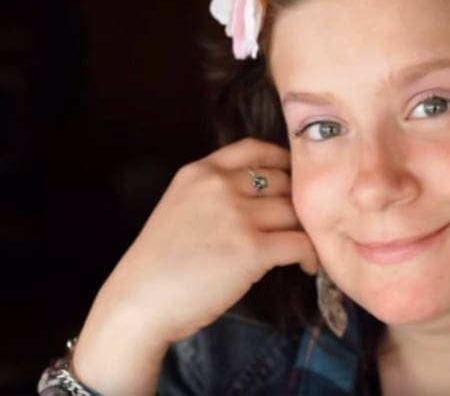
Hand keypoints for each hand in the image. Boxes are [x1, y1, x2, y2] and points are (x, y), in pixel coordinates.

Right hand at [72, 138, 317, 392]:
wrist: (139, 301)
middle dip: (297, 202)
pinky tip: (306, 266)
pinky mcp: (252, 249)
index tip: (294, 176)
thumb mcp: (178, 208)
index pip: (253, 149)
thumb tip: (257, 199)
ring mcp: (237, 215)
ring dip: (306, 230)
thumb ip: (211, 195)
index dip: (281, 160)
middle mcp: (219, 185)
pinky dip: (310, 255)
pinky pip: (299, 243)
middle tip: (302, 223)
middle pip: (281, 181)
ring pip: (294, 212)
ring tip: (307, 248)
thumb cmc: (156, 264)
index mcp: (199, 172)